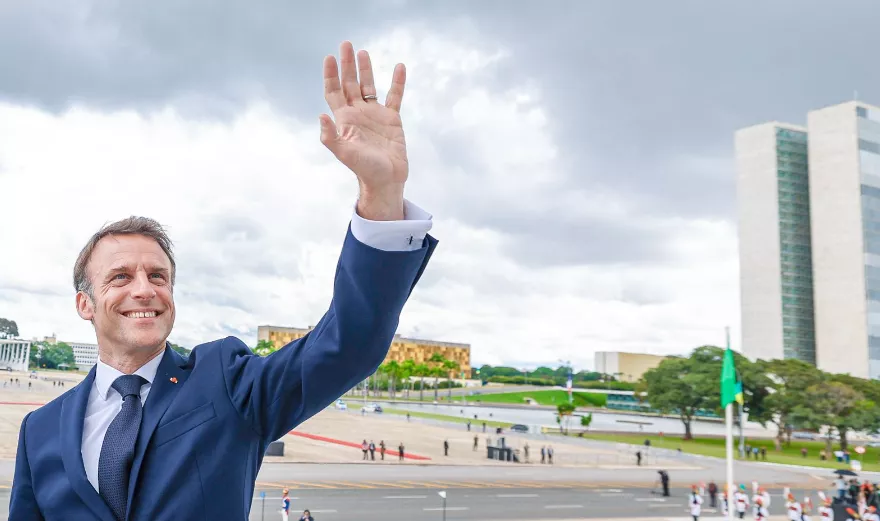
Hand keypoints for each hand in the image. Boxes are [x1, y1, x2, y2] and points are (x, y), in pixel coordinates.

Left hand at [321, 41, 407, 220]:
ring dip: (366, 70)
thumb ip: (331, 137)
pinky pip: (394, 96)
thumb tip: (321, 115)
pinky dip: (397, 82)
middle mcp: (358, 114)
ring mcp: (374, 115)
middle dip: (347, 65)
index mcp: (345, 119)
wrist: (386, 180)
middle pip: (350, 84)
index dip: (330, 75)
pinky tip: (399, 67)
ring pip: (368, 86)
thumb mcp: (345, 154)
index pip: (334, 92)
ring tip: (363, 52)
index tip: (329, 58)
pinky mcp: (391, 119)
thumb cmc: (364, 169)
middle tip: (346, 45)